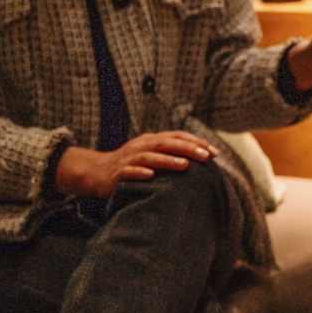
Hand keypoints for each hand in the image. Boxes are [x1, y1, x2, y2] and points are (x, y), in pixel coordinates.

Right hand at [55, 132, 217, 198]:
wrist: (97, 172)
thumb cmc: (131, 164)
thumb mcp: (152, 154)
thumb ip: (171, 153)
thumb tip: (200, 158)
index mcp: (152, 140)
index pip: (177, 136)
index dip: (196, 142)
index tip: (214, 152)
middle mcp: (142, 146)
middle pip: (166, 143)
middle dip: (187, 148)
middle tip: (206, 156)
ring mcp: (129, 158)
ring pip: (149, 156)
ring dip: (167, 160)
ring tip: (185, 165)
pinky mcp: (117, 172)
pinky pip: (128, 171)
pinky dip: (139, 172)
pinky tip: (150, 176)